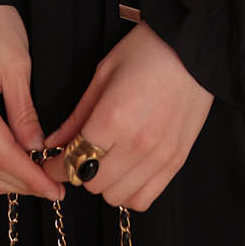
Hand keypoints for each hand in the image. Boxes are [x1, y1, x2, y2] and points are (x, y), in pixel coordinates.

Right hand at [0, 4, 64, 200]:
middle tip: (51, 189)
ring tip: (36, 180)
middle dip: (20, 184)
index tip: (53, 187)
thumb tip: (35, 149)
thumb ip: (24, 111)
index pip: (0, 153)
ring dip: (5, 179)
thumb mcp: (17, 64)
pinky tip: (15, 165)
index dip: (28, 176)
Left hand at [42, 21, 213, 211]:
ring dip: (105, 184)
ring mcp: (159, 156)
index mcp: (112, 118)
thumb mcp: (104, 74)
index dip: (56, 166)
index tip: (52, 162)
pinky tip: (126, 171)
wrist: (192, 46)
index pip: (73, 162)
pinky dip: (129, 191)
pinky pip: (145, 198)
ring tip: (104, 161)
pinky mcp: (176, 161)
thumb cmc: (147, 50)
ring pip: (117, 197)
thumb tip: (54, 142)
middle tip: (79, 154)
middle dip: (79, 171)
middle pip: (93, 184)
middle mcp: (136, 144)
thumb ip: (77, 115)